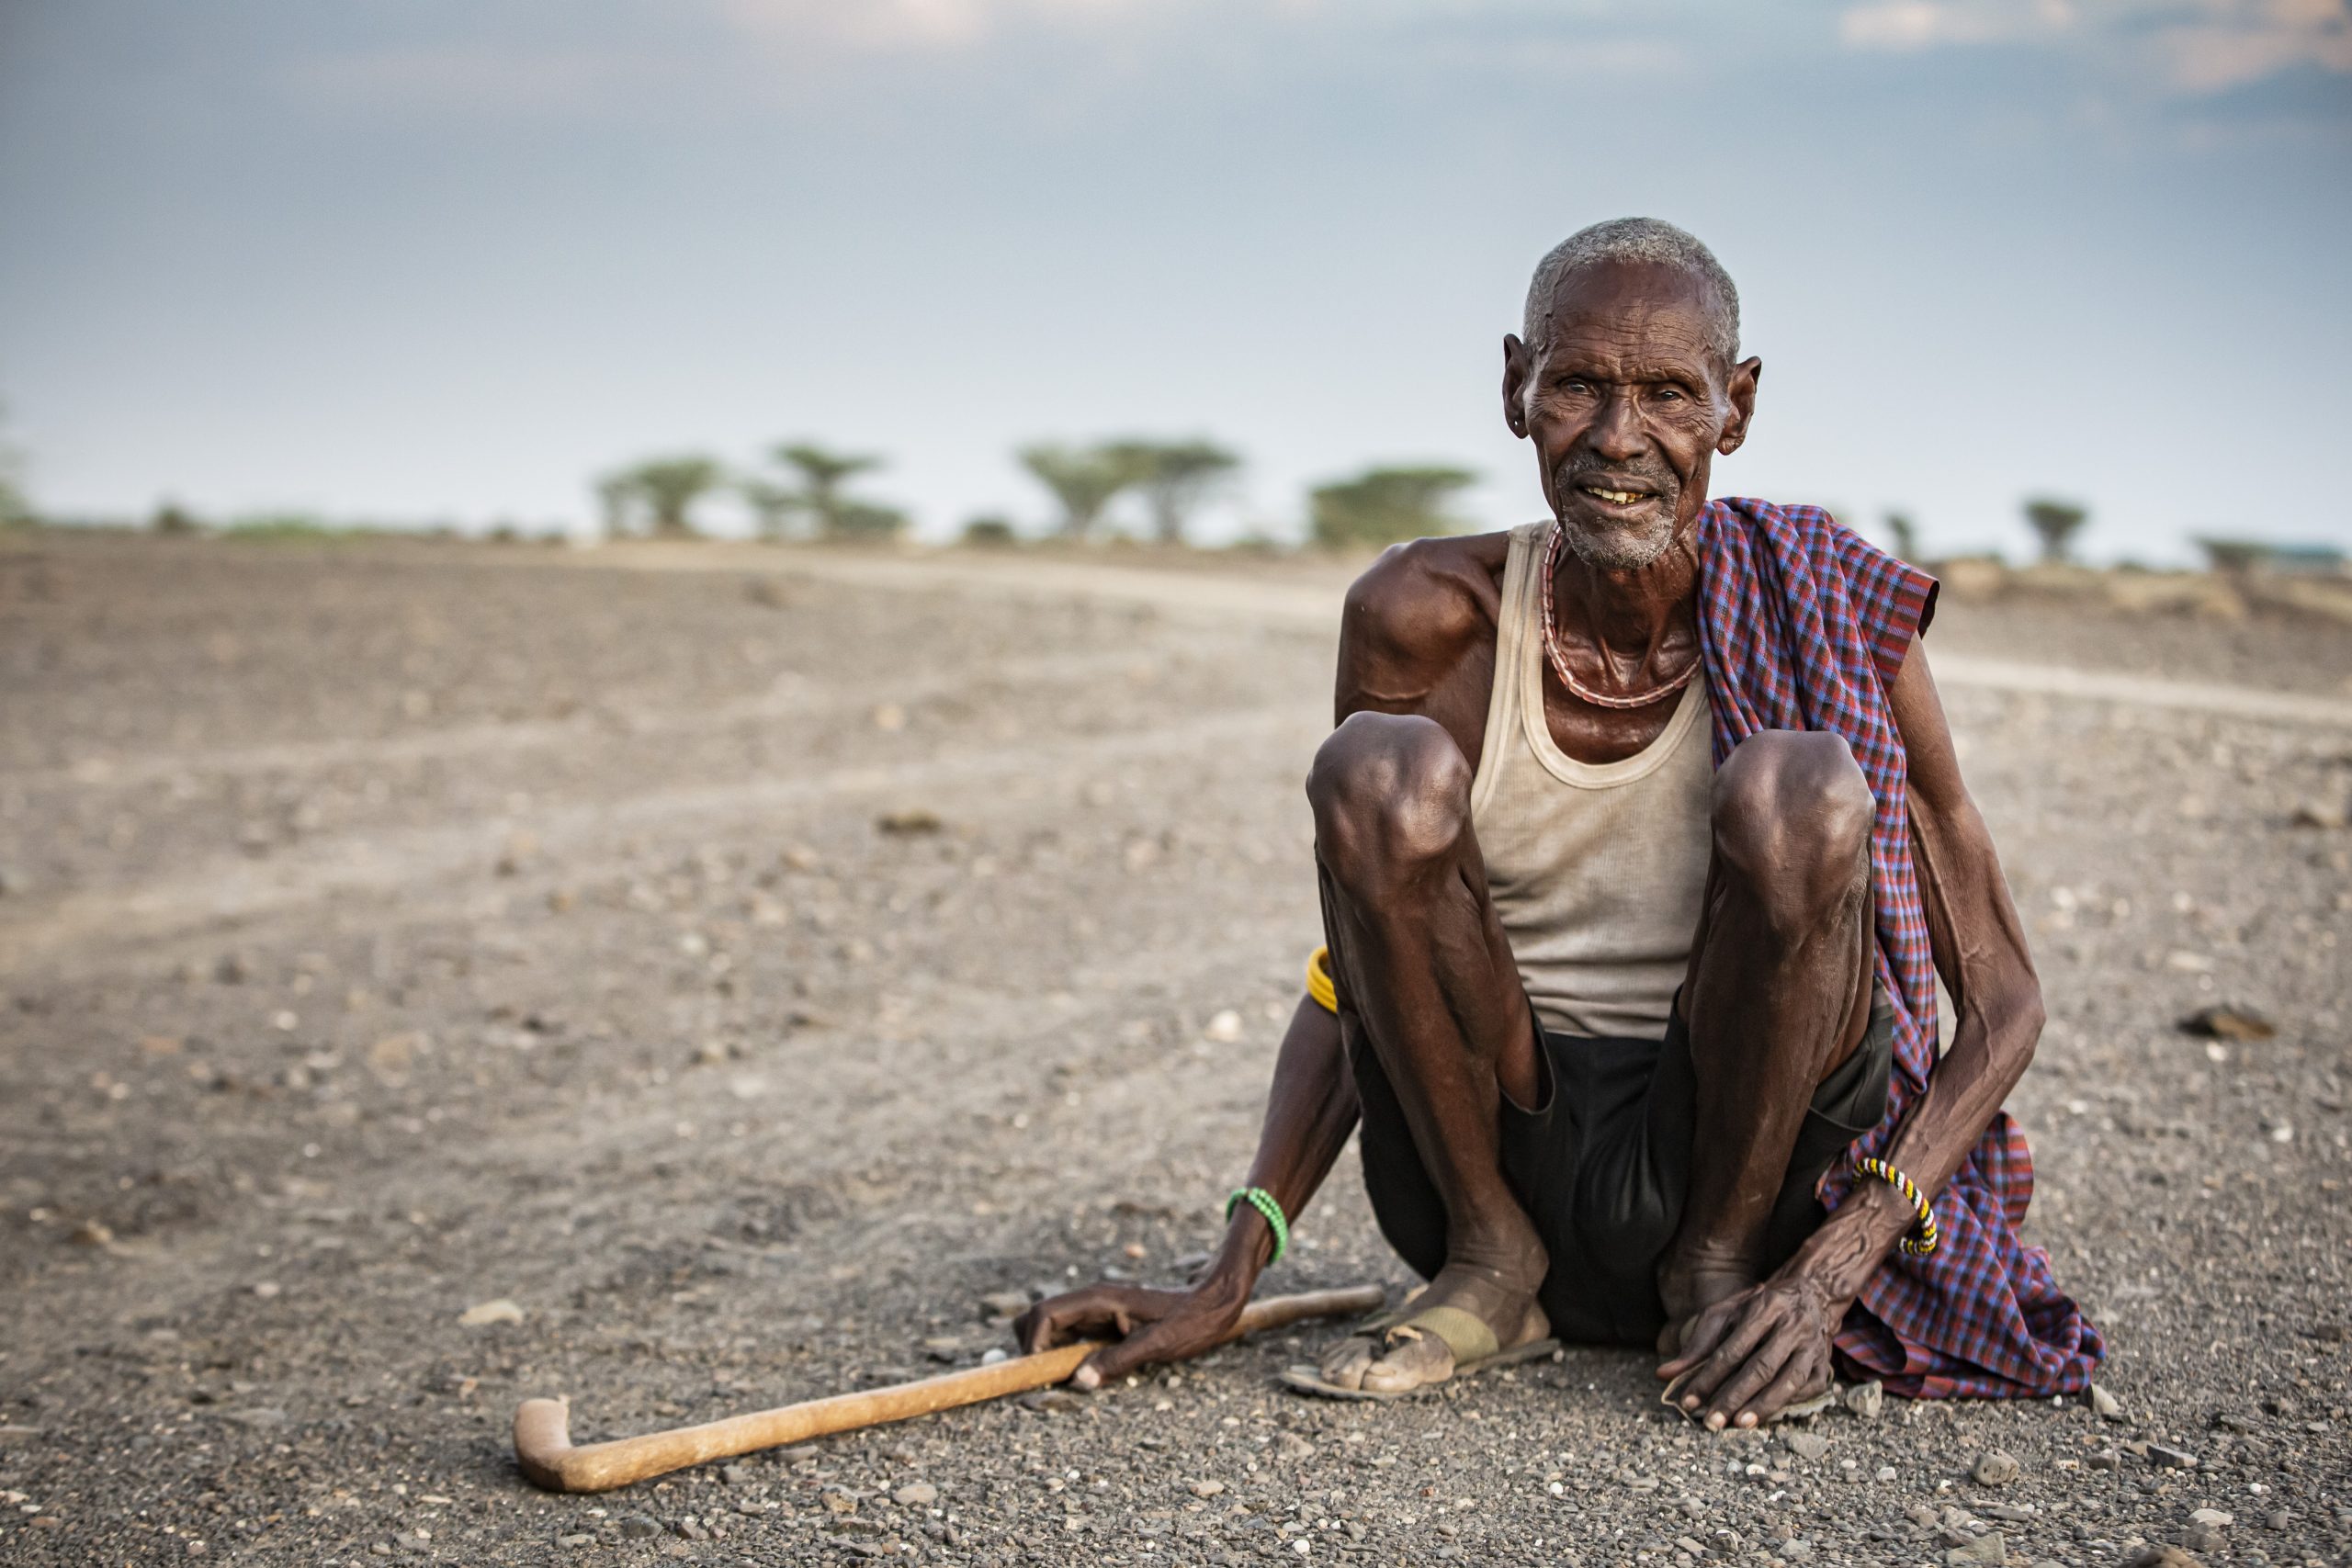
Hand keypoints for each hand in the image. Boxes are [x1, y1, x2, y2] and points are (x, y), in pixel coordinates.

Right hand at [1015, 1275, 1248, 1390]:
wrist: (1214, 1302)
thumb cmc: (1191, 1321)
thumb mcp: (1158, 1344)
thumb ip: (1118, 1360)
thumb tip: (1080, 1381)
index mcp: (1100, 1299)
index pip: (1045, 1313)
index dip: (1033, 1341)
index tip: (1039, 1370)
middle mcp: (1092, 1302)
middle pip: (1040, 1318)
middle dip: (1033, 1346)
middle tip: (1047, 1378)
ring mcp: (1097, 1312)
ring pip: (1052, 1328)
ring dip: (1048, 1353)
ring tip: (1061, 1380)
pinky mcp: (1105, 1324)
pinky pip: (1071, 1337)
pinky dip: (1064, 1355)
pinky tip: (1083, 1373)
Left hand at [1655, 1268, 1844, 1429]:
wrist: (1811, 1296)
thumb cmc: (1758, 1307)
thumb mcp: (1724, 1313)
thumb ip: (1696, 1343)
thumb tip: (1663, 1374)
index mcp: (1765, 1307)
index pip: (1732, 1348)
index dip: (1709, 1376)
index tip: (1688, 1400)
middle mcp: (1792, 1326)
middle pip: (1760, 1367)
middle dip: (1733, 1397)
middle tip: (1711, 1421)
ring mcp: (1812, 1347)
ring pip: (1787, 1382)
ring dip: (1762, 1406)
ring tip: (1738, 1424)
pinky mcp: (1824, 1366)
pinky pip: (1804, 1390)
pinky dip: (1783, 1404)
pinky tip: (1762, 1415)